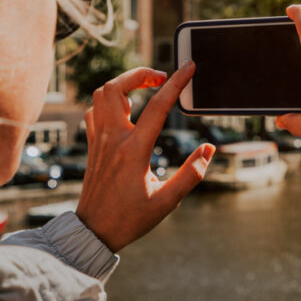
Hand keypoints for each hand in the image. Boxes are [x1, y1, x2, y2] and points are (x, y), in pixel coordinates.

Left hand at [76, 64, 214, 251]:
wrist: (93, 231)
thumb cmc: (129, 219)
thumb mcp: (167, 201)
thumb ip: (191, 174)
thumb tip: (208, 149)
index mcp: (134, 150)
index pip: (158, 106)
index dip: (176, 83)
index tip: (189, 69)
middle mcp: (113, 140)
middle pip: (116, 88)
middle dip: (139, 73)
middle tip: (160, 76)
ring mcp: (99, 141)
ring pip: (101, 95)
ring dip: (122, 84)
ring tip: (143, 88)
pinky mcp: (92, 146)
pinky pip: (94, 111)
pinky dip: (108, 102)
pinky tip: (124, 109)